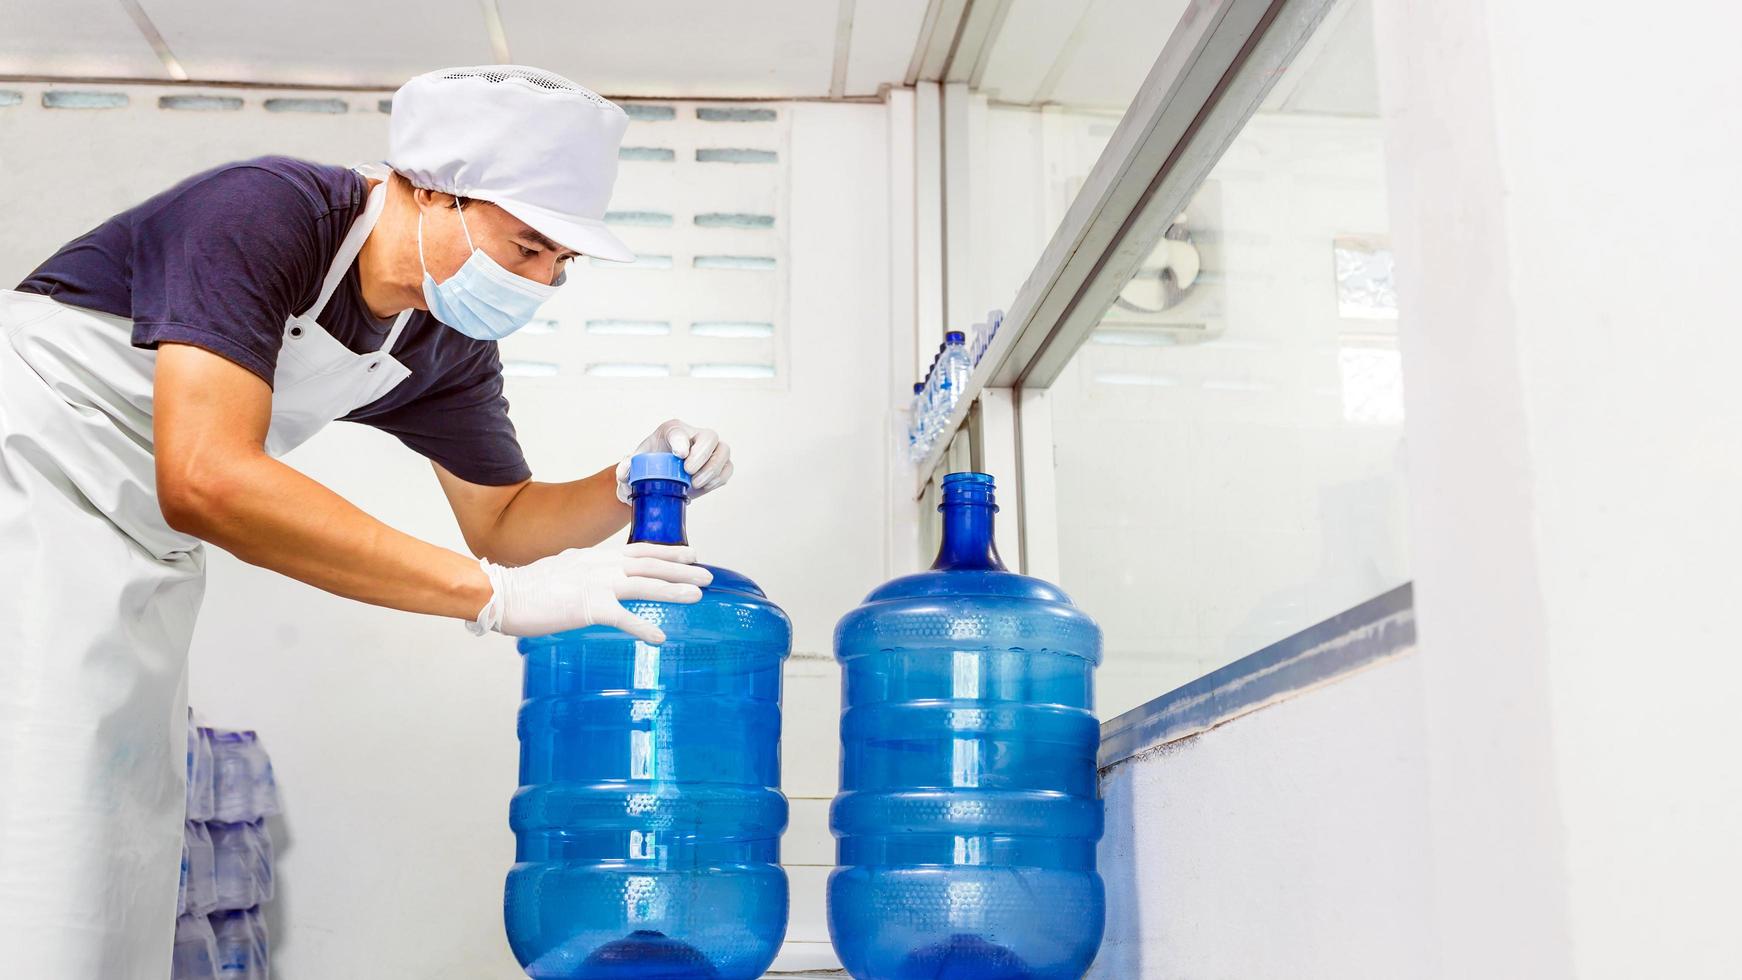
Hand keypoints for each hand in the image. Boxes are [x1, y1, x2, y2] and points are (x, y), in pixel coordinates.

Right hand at [468, 542, 711, 642]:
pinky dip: (643, 627)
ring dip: (674, 589)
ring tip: (697, 595)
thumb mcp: (563, 569)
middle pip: (651, 564)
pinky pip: (623, 618)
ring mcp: (597, 584)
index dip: (668, 552)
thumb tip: (596, 580)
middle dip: (682, 568)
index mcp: (596, 557)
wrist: (503, 594)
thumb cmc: (528, 587)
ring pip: (645, 584)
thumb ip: (584, 572)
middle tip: (708, 574)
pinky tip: (660, 637)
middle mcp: (601, 565)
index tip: (691, 553)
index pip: (640, 550)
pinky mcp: (589, 606)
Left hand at [614, 419, 733, 502]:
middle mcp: (694, 436)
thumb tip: (625, 474)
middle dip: (702, 455)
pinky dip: (719, 478)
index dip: (682, 440)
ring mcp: (710, 450)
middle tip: (688, 472)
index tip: (679, 455)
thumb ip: (625, 469)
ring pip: (723, 451)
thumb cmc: (648, 466)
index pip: (679, 430)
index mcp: (671, 431)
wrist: (659, 480)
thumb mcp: (633, 467)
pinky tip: (704, 486)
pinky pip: (728, 468)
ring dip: (713, 469)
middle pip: (709, 436)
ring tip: (695, 483)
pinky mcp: (719, 465)